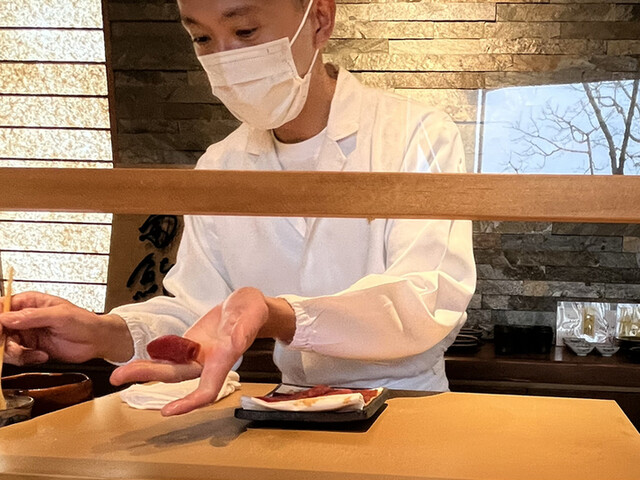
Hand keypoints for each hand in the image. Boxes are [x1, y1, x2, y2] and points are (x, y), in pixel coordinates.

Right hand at [0, 292, 132, 364]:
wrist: (97, 341)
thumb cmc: (84, 321)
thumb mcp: (60, 315)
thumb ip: (33, 316)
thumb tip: (7, 317)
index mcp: (29, 302)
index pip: (2, 308)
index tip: (0, 331)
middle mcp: (24, 318)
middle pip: (0, 329)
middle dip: (4, 341)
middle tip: (15, 347)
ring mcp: (26, 334)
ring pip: (5, 345)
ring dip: (16, 353)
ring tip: (35, 353)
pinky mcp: (30, 349)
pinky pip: (17, 357)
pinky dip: (26, 359)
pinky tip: (42, 356)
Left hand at [110, 287, 294, 415]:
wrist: (248, 307)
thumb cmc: (253, 311)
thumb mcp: (252, 314)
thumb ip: (245, 329)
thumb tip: (235, 343)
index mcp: (224, 358)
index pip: (208, 388)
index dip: (189, 402)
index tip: (168, 411)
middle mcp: (208, 361)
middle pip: (176, 376)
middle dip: (147, 377)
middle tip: (117, 378)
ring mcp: (198, 354)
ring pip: (169, 366)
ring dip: (145, 369)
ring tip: (119, 373)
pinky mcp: (191, 344)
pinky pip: (170, 354)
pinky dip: (154, 357)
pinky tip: (138, 359)